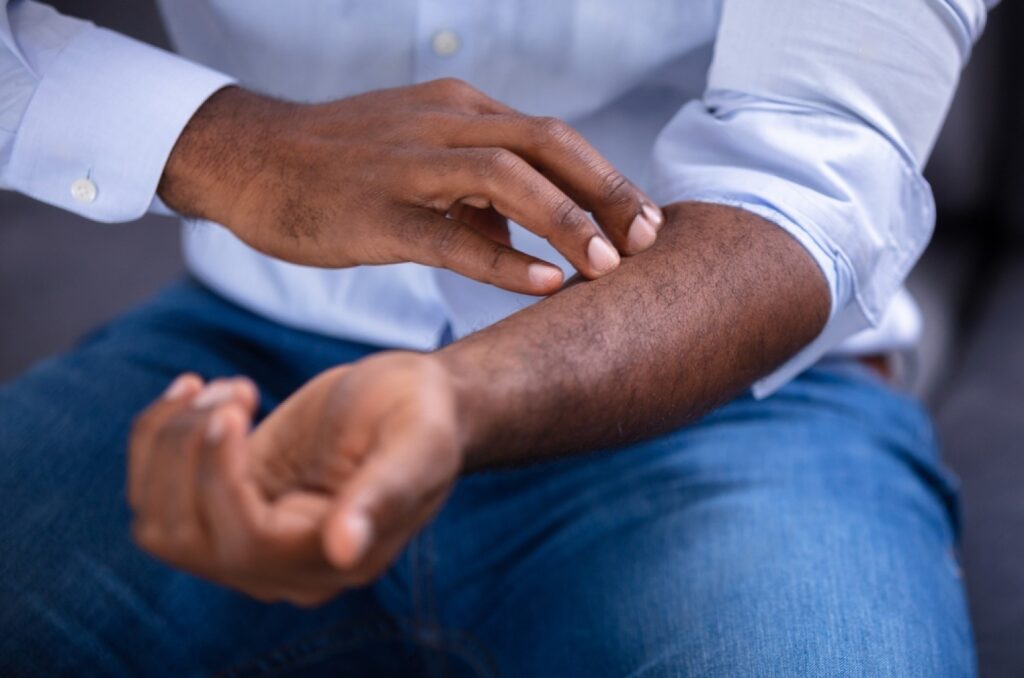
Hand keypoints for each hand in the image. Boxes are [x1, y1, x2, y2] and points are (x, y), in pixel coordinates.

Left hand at [127, 353, 463, 605]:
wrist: (412, 400)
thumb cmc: (422, 417)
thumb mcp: (417, 444)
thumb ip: (384, 493)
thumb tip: (343, 549)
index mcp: (335, 562)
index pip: (248, 544)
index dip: (220, 479)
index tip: (231, 411)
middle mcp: (282, 566)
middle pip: (187, 537)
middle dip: (189, 452)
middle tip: (235, 391)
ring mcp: (247, 539)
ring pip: (158, 522)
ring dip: (166, 443)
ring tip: (225, 388)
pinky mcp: (224, 504)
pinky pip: (155, 494)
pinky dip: (156, 437)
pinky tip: (198, 392)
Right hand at [158, 80, 663, 294]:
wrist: (250, 159)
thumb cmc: (339, 164)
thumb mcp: (419, 157)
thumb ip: (476, 190)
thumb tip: (527, 231)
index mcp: (459, 109)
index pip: (551, 136)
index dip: (606, 178)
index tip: (644, 221)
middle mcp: (442, 124)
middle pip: (546, 145)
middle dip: (606, 193)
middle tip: (647, 240)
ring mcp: (407, 165)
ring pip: (507, 179)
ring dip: (566, 221)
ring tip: (608, 266)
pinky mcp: (375, 212)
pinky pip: (450, 234)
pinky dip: (504, 256)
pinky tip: (544, 281)